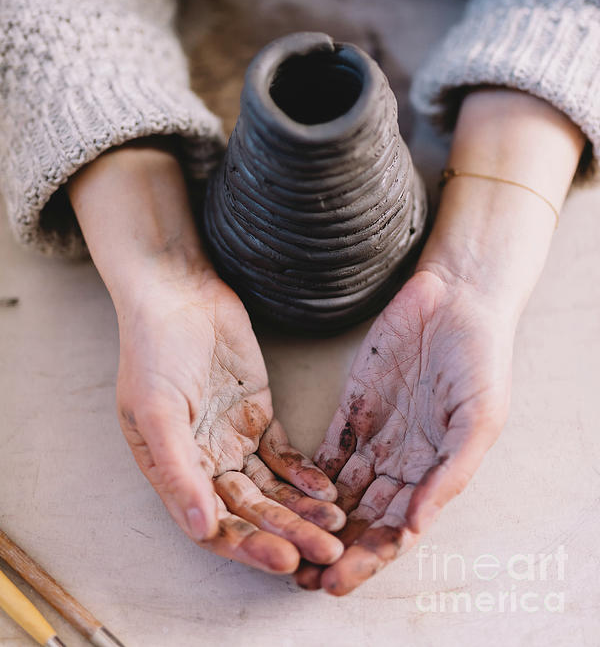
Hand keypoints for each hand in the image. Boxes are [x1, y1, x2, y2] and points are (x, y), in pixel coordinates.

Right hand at [66, 141, 344, 574]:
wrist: (179, 293)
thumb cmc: (154, 350)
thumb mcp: (155, 411)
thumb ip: (177, 470)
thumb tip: (200, 528)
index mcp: (171, 470)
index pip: (212, 525)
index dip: (247, 547)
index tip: (285, 559)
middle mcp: (203, 462)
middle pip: (250, 512)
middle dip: (286, 535)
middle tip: (326, 552)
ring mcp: (233, 439)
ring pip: (272, 489)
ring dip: (301, 511)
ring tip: (336, 528)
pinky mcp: (258, 415)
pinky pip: (284, 456)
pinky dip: (305, 475)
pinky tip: (327, 490)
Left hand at [296, 267, 511, 594]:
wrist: (455, 299)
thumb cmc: (480, 358)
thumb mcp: (479, 417)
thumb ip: (452, 472)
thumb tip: (418, 524)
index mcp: (436, 471)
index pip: (398, 528)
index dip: (369, 557)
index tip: (337, 581)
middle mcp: (403, 461)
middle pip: (363, 518)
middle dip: (335, 550)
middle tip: (301, 579)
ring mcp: (375, 435)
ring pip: (340, 493)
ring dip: (316, 522)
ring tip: (284, 546)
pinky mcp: (352, 407)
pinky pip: (325, 451)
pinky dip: (308, 479)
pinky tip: (285, 498)